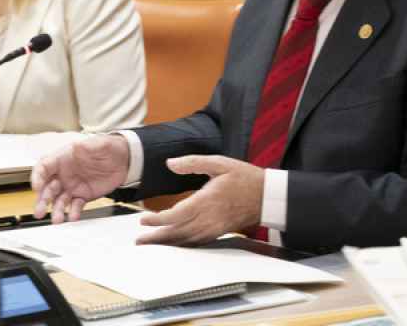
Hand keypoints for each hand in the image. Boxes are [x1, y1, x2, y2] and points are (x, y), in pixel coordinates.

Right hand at [32, 135, 129, 223]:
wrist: (125, 160)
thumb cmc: (108, 147)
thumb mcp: (99, 143)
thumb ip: (88, 146)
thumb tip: (78, 146)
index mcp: (63, 158)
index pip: (44, 167)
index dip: (37, 177)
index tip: (36, 188)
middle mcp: (64, 174)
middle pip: (48, 188)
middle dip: (42, 200)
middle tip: (40, 211)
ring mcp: (73, 186)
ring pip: (59, 200)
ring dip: (56, 210)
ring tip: (57, 219)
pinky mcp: (83, 196)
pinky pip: (75, 206)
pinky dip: (73, 212)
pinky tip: (73, 217)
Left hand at [137, 155, 263, 245]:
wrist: (267, 196)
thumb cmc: (244, 177)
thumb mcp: (219, 162)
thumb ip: (193, 163)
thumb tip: (170, 163)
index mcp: (207, 200)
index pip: (176, 215)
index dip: (157, 220)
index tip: (143, 219)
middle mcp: (209, 218)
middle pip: (177, 232)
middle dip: (157, 238)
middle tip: (139, 242)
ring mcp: (214, 228)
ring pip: (186, 240)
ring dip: (167, 243)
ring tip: (151, 244)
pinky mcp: (219, 232)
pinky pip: (197, 242)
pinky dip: (182, 244)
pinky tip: (173, 244)